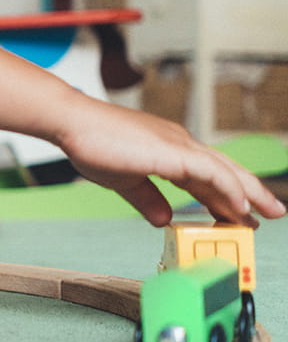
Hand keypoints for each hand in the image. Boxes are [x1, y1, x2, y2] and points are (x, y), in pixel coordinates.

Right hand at [57, 99, 284, 227]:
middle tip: (273, 212)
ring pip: (225, 171)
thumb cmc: (92, 143)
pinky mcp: (174, 152)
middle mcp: (180, 144)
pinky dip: (229, 189)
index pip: (206, 175)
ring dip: (248, 193)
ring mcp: (179, 145)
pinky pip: (212, 173)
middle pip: (225, 171)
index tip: (240, 213)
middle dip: (250, 192)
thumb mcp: (123, 180)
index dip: (225, 195)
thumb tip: (163, 219)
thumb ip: (146, 198)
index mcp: (169, 149)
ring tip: (267, 213)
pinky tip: (240, 206)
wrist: (74, 123)